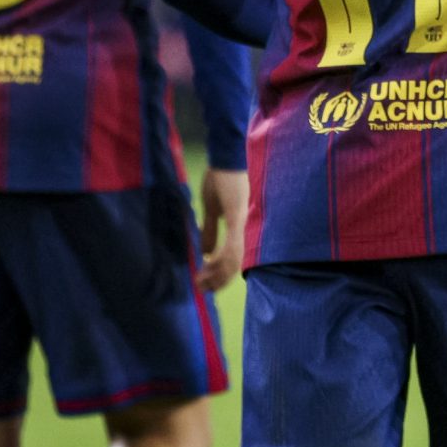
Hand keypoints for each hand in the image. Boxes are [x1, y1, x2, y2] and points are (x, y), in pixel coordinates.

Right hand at [198, 168, 248, 291]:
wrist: (225, 157)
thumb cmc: (220, 179)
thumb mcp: (212, 209)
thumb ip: (210, 230)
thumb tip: (205, 252)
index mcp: (239, 227)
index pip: (234, 258)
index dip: (221, 274)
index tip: (207, 284)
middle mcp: (244, 227)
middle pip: (235, 263)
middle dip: (218, 279)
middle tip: (203, 289)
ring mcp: (243, 221)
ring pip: (234, 257)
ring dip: (217, 272)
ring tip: (202, 281)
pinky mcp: (238, 214)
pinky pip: (233, 242)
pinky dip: (222, 256)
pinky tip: (210, 265)